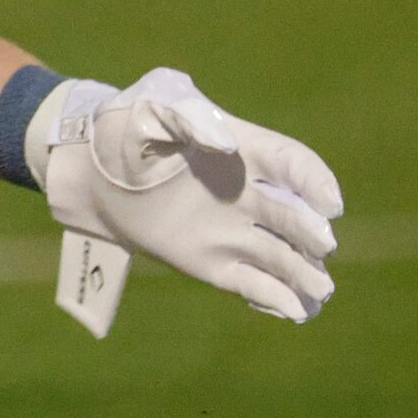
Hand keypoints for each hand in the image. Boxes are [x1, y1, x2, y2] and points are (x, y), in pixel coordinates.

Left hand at [33, 67, 343, 321]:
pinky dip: (276, 299)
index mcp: (245, 150)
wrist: (89, 170)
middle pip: (296, 217)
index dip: (316, 181)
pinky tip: (291, 310)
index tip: (328, 204)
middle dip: (312, 233)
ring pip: (284, 258)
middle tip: (321, 245)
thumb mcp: (151, 106)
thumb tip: (225, 144)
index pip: (293, 163)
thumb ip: (188, 118)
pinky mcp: (215, 264)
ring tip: (318, 291)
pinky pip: (255, 285)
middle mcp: (250, 195)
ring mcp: (234, 232)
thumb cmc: (123, 127)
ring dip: (304, 275)